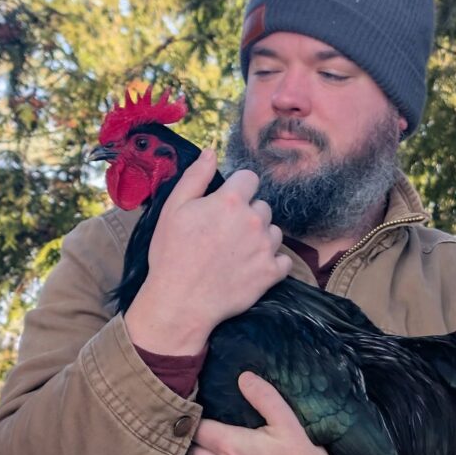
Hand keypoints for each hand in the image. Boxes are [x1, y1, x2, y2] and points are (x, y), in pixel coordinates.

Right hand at [124, 149, 291, 354]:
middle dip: (248, 215)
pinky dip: (272, 263)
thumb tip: (211, 152)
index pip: (250, 179)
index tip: (225, 205)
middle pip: (262, 207)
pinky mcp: (271, 273)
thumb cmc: (172, 254)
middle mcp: (254, 220)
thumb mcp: (173, 209)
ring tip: (237, 253)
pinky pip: (284, 260)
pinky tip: (252, 268)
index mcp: (231, 200)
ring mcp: (265, 248)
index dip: (237, 190)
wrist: (180, 302)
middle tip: (226, 234)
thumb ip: (196, 177)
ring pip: (274, 232)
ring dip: (261, 238)